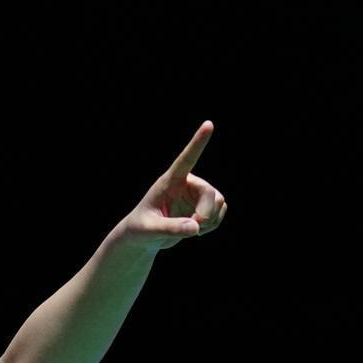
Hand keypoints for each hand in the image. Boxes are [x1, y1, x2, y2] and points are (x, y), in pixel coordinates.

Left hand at [110, 120, 227, 251]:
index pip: (185, 159)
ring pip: (219, 200)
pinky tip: (198, 230)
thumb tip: (195, 227)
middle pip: (209, 192)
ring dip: (211, 220)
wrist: (144, 238)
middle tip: (195, 228)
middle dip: (206, 213)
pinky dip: (214, 223)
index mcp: (169, 181)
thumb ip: (170, 229)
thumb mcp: (150, 230)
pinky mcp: (203, 205)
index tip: (208, 124)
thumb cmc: (140, 229)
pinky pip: (221, 210)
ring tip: (193, 230)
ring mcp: (196, 194)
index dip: (197, 143)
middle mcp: (185, 183)